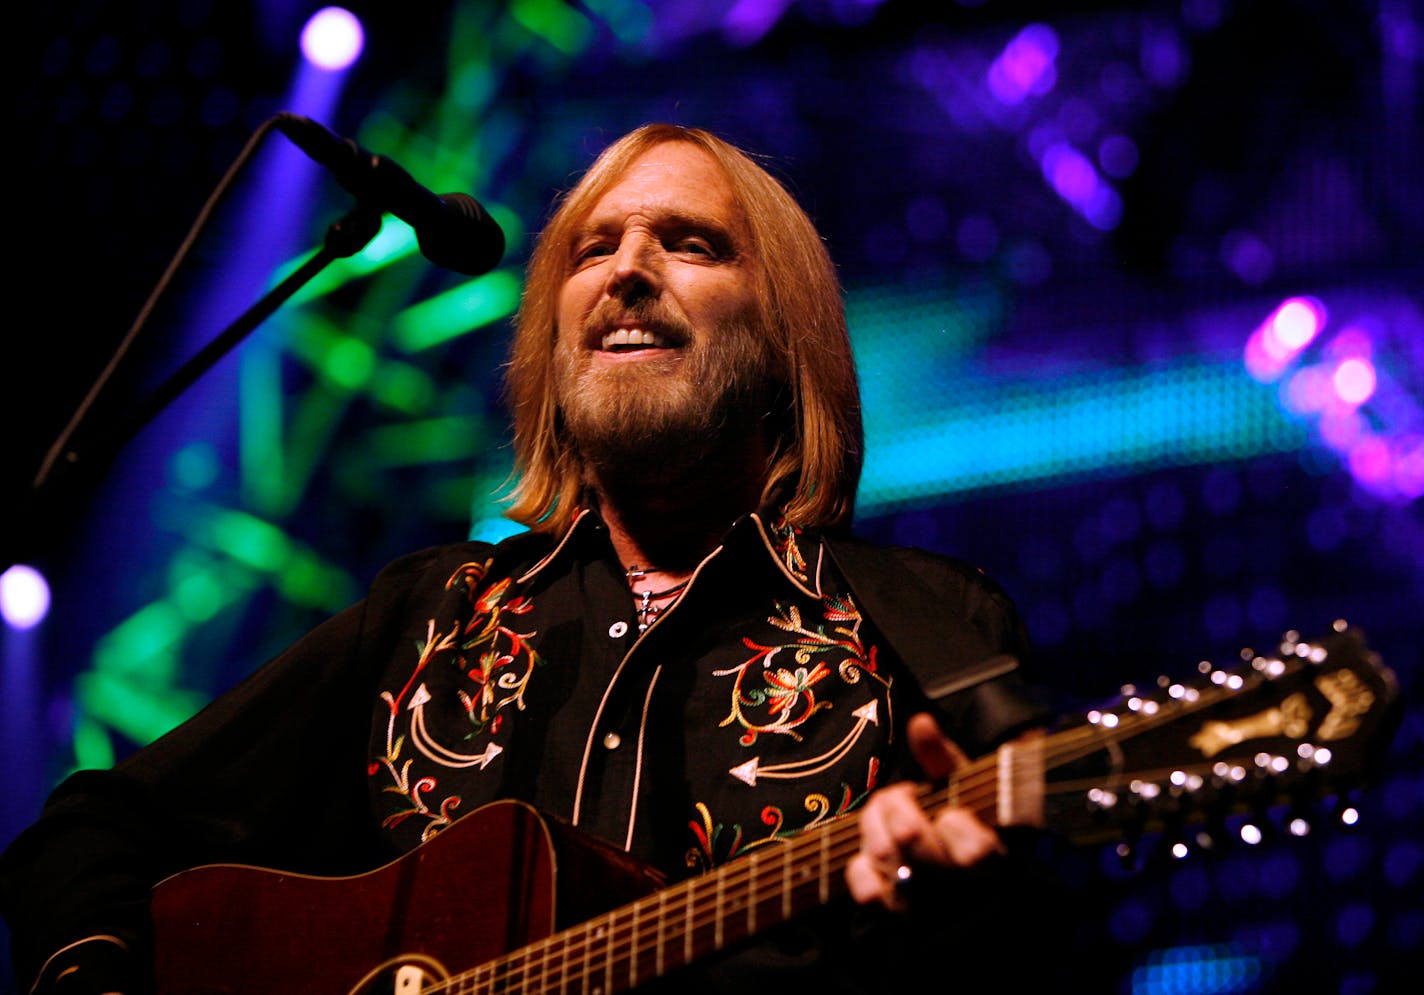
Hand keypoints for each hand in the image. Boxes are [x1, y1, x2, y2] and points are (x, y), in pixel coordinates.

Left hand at [845, 712, 1004, 910]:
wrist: (957, 897)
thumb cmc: (962, 830)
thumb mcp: (963, 792)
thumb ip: (942, 758)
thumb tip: (920, 722)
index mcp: (993, 859)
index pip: (978, 852)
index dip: (956, 827)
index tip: (950, 813)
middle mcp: (963, 892)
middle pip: (920, 851)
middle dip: (900, 813)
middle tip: (898, 799)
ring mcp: (929, 910)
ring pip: (890, 868)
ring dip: (876, 834)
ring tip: (882, 821)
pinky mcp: (898, 923)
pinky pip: (870, 897)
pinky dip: (861, 872)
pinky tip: (867, 858)